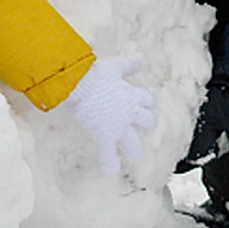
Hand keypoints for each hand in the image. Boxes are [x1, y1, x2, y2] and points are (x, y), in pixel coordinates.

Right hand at [65, 57, 157, 174]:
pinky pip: (108, 154)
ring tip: (133, 153)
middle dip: (148, 124)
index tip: (146, 100)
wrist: (79, 84)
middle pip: (149, 122)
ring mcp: (117, 127)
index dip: (148, 101)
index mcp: (131, 95)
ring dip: (134, 149)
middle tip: (143, 125)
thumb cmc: (94, 73)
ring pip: (134, 144)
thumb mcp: (115, 66)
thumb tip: (142, 58)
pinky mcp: (104, 135)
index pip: (148, 100)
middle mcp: (129, 113)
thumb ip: (130, 64)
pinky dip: (110, 163)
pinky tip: (111, 169)